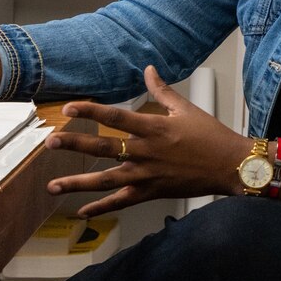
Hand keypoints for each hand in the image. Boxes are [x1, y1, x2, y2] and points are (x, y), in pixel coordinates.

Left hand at [45, 65, 250, 217]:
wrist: (231, 165)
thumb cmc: (211, 136)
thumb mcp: (186, 109)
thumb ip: (162, 90)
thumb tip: (148, 69)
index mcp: (154, 127)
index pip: (115, 117)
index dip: (90, 112)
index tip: (68, 109)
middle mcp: (146, 151)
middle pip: (104, 148)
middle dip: (75, 145)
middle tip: (50, 143)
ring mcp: (147, 174)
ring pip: (106, 180)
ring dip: (78, 184)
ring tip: (52, 187)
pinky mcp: (152, 192)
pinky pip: (122, 202)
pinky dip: (101, 208)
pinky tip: (82, 211)